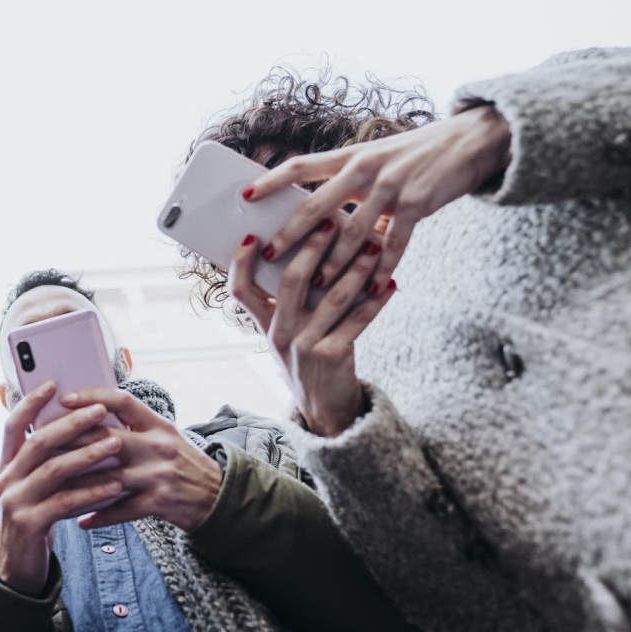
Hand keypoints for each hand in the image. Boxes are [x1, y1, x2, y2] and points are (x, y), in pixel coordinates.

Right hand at [0, 381, 127, 594]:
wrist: (18, 567)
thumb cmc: (36, 516)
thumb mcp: (35, 485)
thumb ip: (48, 460)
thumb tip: (81, 425)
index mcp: (6, 464)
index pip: (13, 425)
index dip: (30, 403)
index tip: (53, 383)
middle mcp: (6, 479)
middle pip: (38, 442)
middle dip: (71, 424)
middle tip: (101, 411)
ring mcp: (15, 502)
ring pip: (53, 470)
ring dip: (87, 454)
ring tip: (115, 443)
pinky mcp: (29, 524)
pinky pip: (64, 502)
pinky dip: (92, 492)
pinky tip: (115, 485)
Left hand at [54, 389, 221, 531]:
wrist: (219, 497)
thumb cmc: (184, 464)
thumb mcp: (165, 437)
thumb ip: (135, 426)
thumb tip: (92, 414)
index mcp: (158, 424)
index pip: (122, 401)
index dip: (92, 397)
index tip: (64, 399)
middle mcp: (158, 446)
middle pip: (107, 439)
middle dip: (72, 442)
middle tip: (42, 445)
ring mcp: (159, 474)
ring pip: (107, 477)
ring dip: (77, 484)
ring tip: (51, 487)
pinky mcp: (159, 503)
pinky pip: (121, 510)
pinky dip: (99, 516)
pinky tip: (80, 521)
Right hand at [227, 220, 396, 436]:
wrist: (325, 409)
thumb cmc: (308, 359)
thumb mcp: (288, 334)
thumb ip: (290, 302)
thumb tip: (309, 252)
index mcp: (264, 324)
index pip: (240, 290)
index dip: (241, 262)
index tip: (253, 235)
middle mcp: (279, 333)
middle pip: (290, 281)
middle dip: (311, 247)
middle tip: (330, 222)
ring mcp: (304, 346)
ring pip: (331, 297)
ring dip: (356, 268)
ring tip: (373, 246)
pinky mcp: (332, 356)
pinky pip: (358, 320)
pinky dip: (377, 301)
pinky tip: (390, 284)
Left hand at [242, 104, 511, 291]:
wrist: (471, 140)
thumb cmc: (416, 154)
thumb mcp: (377, 158)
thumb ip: (348, 182)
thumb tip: (317, 212)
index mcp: (350, 156)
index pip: (301, 165)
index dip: (270, 180)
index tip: (244, 195)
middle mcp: (365, 168)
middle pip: (317, 204)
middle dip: (291, 233)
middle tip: (270, 253)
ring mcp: (391, 186)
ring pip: (352, 231)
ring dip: (333, 262)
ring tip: (315, 286)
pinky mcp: (416, 204)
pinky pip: (394, 243)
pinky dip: (381, 268)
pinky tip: (372, 288)